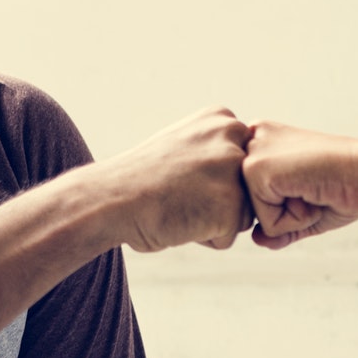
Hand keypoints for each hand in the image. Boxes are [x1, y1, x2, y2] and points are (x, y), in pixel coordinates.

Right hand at [99, 106, 253, 252]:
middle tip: (180, 192)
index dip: (210, 180)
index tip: (180, 175)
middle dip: (218, 200)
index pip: (240, 164)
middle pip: (246, 188)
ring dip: (213, 221)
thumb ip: (216, 148)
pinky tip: (181, 221)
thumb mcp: (182, 144)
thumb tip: (245, 163)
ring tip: (180, 206)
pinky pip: (228, 238)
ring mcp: (235, 170)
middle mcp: (234, 137)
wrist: (110, 198)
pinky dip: (206, 239)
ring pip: (242, 214)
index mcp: (222, 118)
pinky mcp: (234, 205)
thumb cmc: (140, 179)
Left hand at [242, 121, 357, 249]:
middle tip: (317, 185)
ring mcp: (251, 154)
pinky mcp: (255, 170)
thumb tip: (256, 239)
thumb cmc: (347, 185)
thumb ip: (279, 226)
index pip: (258, 198)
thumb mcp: (308, 210)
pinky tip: (312, 190)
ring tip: (315, 187)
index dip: (293, 203)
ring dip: (294, 215)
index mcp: (263, 140)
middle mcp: (252, 140)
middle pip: (255, 208)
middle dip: (290, 210)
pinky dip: (296, 219)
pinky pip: (268, 223)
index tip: (315, 179)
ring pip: (258, 217)